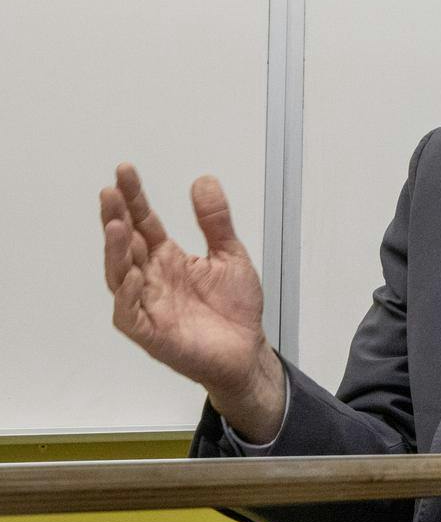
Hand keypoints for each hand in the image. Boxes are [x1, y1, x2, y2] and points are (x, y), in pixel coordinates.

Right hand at [100, 163, 284, 439]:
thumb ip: (215, 221)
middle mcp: (151, 278)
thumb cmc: (234, 306)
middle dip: (116, 219)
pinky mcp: (150, 333)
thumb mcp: (230, 255)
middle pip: (126, 245)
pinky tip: (127, 275)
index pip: (144, 223)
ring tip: (115, 225)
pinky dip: (126, 295)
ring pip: (120, 276)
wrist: (247, 350)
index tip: (124, 171)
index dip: (134, 198)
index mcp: (168, 259)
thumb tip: (203, 179)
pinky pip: (129, 314)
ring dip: (115, 252)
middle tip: (111, 192)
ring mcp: (148, 305)